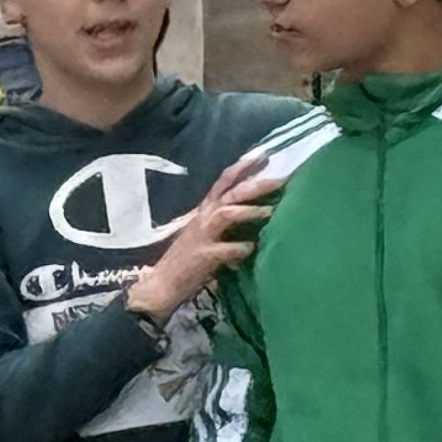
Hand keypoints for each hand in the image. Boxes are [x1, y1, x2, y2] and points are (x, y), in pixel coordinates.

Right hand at [124, 153, 283, 322]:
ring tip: (271, 211)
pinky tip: (251, 249)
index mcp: (204, 212)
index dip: (242, 168)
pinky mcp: (203, 256)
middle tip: (280, 178)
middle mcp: (202, 218)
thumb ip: (226, 228)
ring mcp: (202, 236)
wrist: (162, 284)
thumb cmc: (187, 262)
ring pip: (226, 213)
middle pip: (229, 193)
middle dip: (254, 184)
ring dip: (248, 211)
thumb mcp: (206, 237)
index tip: (264, 156)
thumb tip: (256, 225)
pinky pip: (226, 249)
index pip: (224, 183)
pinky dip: (241, 248)